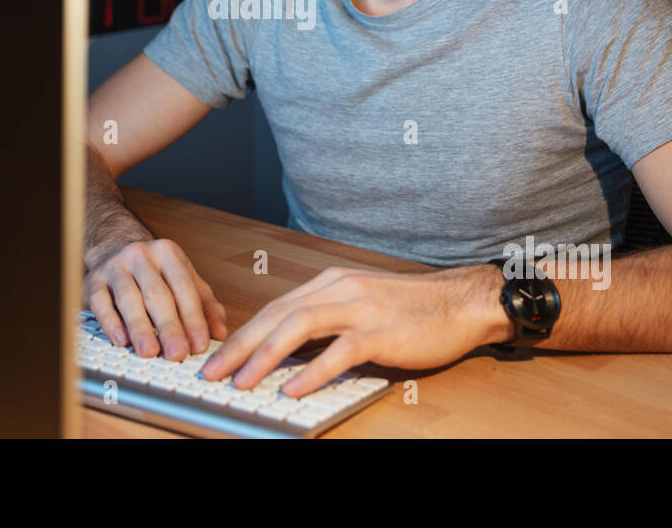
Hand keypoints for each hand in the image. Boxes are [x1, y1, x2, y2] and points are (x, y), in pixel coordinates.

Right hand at [83, 238, 228, 360]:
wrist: (114, 248)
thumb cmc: (155, 272)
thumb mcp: (185, 281)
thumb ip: (205, 305)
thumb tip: (220, 334)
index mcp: (168, 253)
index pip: (184, 287)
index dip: (193, 317)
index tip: (199, 345)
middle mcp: (141, 255)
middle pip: (157, 294)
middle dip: (169, 327)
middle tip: (177, 354)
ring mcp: (115, 266)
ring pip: (129, 298)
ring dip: (140, 327)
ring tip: (150, 352)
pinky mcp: (93, 280)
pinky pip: (101, 302)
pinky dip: (111, 322)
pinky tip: (120, 340)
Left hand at [199, 264, 509, 398]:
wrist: (460, 301)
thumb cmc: (411, 309)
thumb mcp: (358, 306)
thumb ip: (324, 323)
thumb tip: (285, 353)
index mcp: (329, 283)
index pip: (273, 308)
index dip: (241, 333)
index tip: (216, 357)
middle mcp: (338, 289)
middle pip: (276, 315)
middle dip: (238, 346)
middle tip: (211, 372)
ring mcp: (360, 307)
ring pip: (298, 327)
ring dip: (264, 357)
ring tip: (241, 383)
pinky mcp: (382, 331)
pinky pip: (339, 351)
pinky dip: (312, 371)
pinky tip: (293, 389)